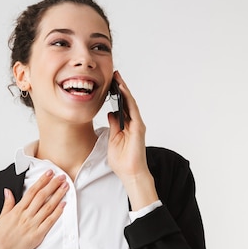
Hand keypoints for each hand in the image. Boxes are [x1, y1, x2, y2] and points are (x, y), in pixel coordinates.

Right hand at [0, 170, 67, 248]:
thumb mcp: (1, 218)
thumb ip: (8, 204)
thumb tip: (8, 191)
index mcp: (17, 210)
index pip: (32, 191)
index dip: (42, 181)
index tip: (49, 173)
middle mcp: (26, 216)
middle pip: (42, 196)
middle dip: (53, 184)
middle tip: (62, 176)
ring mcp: (32, 225)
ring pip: (48, 207)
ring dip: (58, 195)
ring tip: (65, 186)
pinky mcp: (37, 236)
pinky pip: (49, 222)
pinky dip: (57, 212)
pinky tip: (64, 204)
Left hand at [107, 71, 158, 209]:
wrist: (130, 173)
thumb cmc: (122, 161)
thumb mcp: (112, 139)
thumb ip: (113, 125)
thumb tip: (111, 113)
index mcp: (126, 125)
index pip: (121, 106)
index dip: (116, 94)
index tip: (109, 83)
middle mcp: (133, 123)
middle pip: (126, 101)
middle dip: (120, 88)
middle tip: (113, 74)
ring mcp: (137, 125)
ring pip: (130, 103)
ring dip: (124, 90)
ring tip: (117, 78)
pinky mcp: (138, 128)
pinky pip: (133, 110)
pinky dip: (128, 99)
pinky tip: (122, 90)